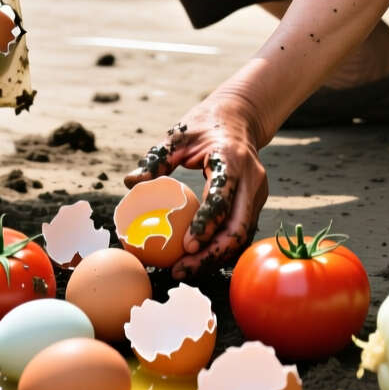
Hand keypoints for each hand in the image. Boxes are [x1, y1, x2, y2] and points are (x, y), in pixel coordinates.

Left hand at [125, 90, 268, 279]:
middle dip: (211, 255)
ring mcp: (258, 193)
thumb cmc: (201, 126)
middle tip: (180, 270)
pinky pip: (241, 234)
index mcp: (231, 159)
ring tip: (184, 271)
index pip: (223, 199)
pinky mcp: (256, 204)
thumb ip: (156, 159)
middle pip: (238, 228)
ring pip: (242, 237)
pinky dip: (221, 251)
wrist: (239, 118)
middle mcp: (252, 179)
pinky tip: (198, 262)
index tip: (186, 247)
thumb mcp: (177, 136)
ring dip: (216, 259)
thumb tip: (130, 182)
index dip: (206, 225)